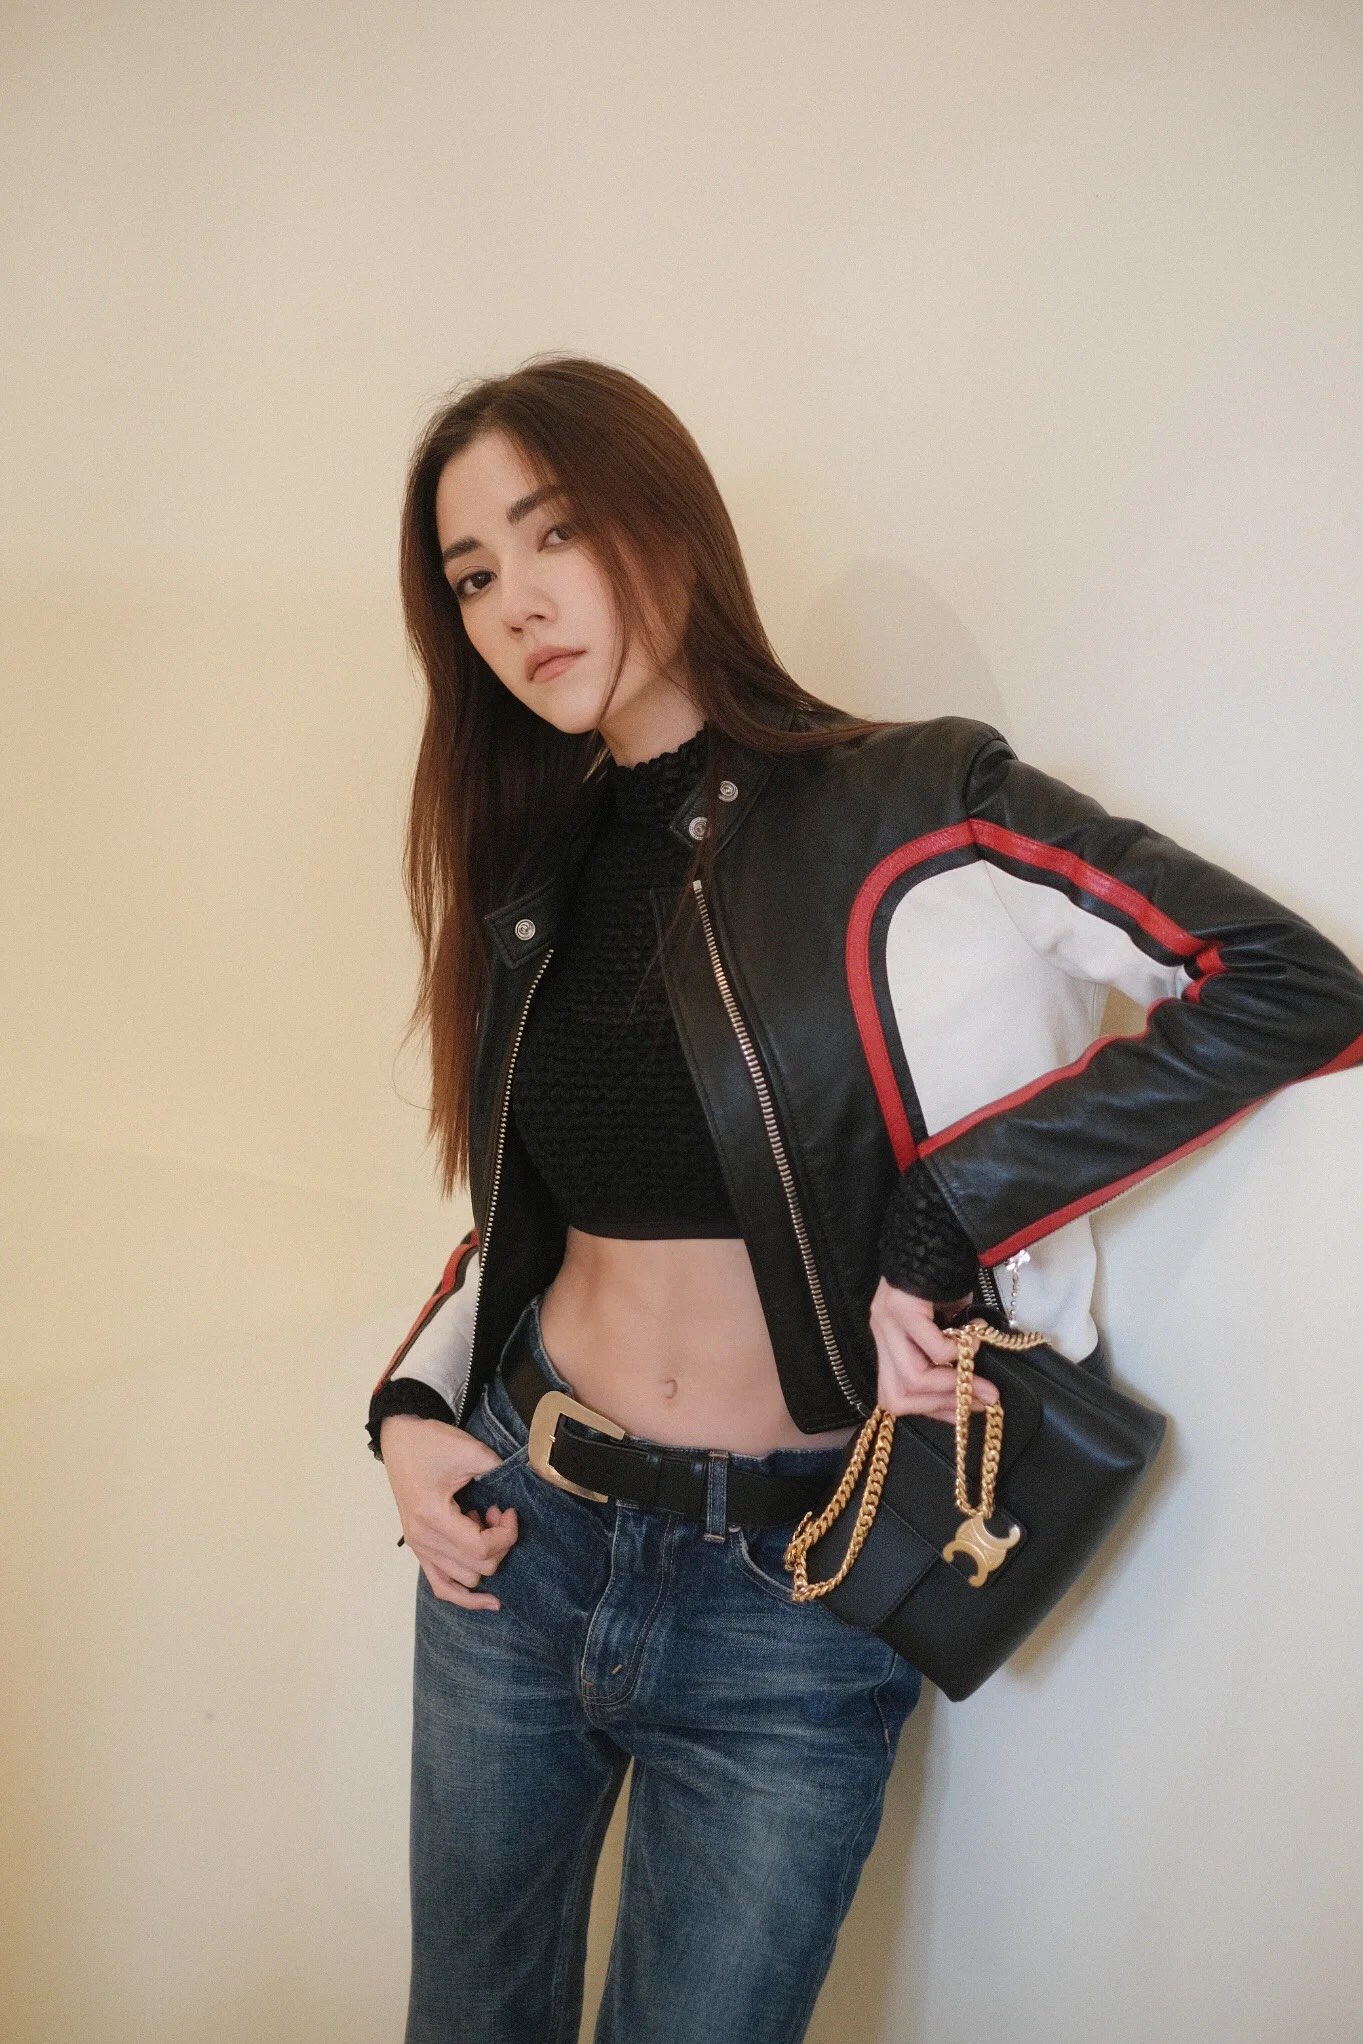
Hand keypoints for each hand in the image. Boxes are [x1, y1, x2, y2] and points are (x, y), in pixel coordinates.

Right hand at [379, 1414, 519, 1609]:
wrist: (400, 1437)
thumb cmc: (431, 1442)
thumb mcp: (471, 1451)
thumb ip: (500, 1473)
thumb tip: (526, 1490)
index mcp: (432, 1517)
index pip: (481, 1549)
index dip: (507, 1535)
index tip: (510, 1512)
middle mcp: (422, 1539)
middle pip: (477, 1568)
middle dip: (499, 1544)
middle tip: (499, 1513)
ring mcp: (418, 1547)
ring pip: (464, 1581)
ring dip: (483, 1558)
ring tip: (482, 1526)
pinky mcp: (419, 1547)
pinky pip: (441, 1587)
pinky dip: (464, 1596)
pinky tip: (487, 1599)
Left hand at [868, 1278, 999, 1421]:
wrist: (938, 1233)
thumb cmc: (944, 1282)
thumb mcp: (944, 1327)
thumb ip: (947, 1358)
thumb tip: (973, 1393)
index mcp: (887, 1343)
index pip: (894, 1396)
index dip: (929, 1412)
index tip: (961, 1416)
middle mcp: (880, 1335)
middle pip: (895, 1397)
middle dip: (940, 1407)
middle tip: (977, 1403)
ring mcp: (886, 1321)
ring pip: (913, 1378)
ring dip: (954, 1386)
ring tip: (983, 1383)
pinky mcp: (901, 1308)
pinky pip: (933, 1348)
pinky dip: (959, 1353)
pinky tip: (975, 1340)